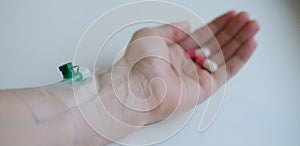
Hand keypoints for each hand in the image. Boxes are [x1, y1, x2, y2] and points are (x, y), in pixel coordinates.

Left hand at [109, 11, 259, 124]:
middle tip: (247, 19)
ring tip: (253, 27)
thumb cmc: (138, 62)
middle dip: (233, 30)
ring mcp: (197, 75)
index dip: (219, 24)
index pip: (203, 34)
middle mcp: (187, 63)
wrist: (138, 86)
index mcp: (175, 51)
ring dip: (241, 41)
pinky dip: (240, 58)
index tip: (232, 15)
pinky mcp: (205, 88)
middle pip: (217, 43)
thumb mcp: (150, 34)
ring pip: (225, 55)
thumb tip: (186, 24)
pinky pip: (227, 71)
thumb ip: (171, 29)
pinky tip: (250, 44)